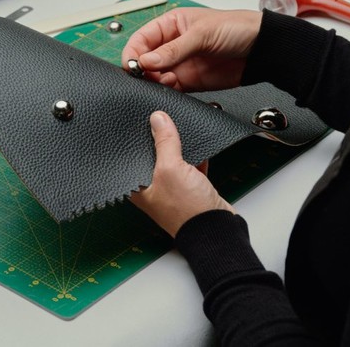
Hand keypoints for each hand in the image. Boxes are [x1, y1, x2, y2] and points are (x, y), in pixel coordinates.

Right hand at [122, 8, 261, 91]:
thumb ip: (173, 50)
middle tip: (144, 77)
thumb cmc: (236, 28)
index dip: (133, 51)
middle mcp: (171, 45)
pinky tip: (169, 90)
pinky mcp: (189, 81)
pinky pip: (170, 89)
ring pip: (154, 76)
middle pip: (144, 60)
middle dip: (141, 69)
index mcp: (170, 25)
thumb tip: (146, 61)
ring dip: (152, 82)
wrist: (261, 49)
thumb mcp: (201, 34)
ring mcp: (179, 64)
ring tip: (160, 83)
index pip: (141, 39)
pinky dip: (165, 92)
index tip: (131, 64)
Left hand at [130, 111, 234, 237]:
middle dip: (160, 140)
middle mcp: (153, 188)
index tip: (140, 120)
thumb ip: (164, 142)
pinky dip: (196, 156)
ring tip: (179, 127)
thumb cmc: (187, 211)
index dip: (136, 139)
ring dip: (180, 146)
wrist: (217, 230)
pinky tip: (199, 144)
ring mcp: (174, 189)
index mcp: (139, 188)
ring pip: (174, 160)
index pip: (132, 157)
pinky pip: (191, 166)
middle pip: (153, 156)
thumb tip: (158, 119)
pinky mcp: (192, 188)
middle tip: (162, 119)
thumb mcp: (171, 169)